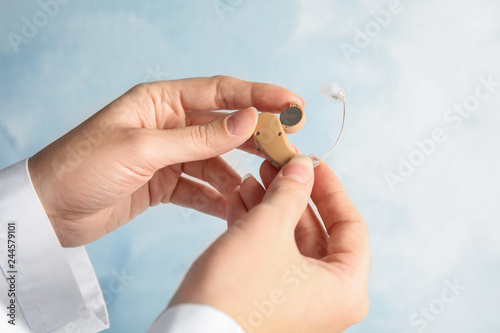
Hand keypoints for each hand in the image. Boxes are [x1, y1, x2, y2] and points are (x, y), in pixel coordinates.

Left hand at [28, 76, 304, 246]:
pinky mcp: (165, 184)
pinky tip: (236, 207)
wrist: (48, 211)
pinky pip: (201, 188)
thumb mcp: (144, 148)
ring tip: (266, 187)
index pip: (220, 92)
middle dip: (257, 137)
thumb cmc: (83, 166)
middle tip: (289, 148)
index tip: (292, 104)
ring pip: (216, 160)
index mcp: (161, 100)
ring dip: (240, 173)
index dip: (259, 96)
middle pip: (224, 126)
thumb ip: (199, 137)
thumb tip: (249, 120)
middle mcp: (169, 124)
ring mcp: (168, 155)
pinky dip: (218, 198)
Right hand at [169, 156, 368, 332]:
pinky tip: (241, 201)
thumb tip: (302, 167)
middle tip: (275, 167)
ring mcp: (298, 302)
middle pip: (316, 231)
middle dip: (291, 195)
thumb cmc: (237, 290)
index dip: (329, 188)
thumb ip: (291, 192)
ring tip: (251, 180)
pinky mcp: (270, 301)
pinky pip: (272, 257)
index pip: (350, 225)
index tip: (311, 164)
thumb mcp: (269, 228)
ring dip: (270, 208)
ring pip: (290, 242)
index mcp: (345, 288)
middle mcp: (327, 299)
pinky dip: (258, 229)